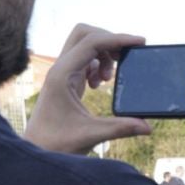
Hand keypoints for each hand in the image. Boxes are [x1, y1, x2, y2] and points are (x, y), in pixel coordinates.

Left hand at [23, 24, 151, 153]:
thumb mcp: (91, 135)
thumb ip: (121, 128)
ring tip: (111, 78)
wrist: (37, 150)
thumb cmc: (57, 143)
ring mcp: (62, 73)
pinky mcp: (66, 80)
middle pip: (84, 34)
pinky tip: (101, 84)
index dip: (117, 39)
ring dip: (105, 54)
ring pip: (85, 45)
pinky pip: (85, 59)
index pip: (91, 42)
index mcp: (62, 75)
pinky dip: (99, 65)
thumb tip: (148, 127)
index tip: (140, 42)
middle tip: (126, 57)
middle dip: (109, 40)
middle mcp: (60, 68)